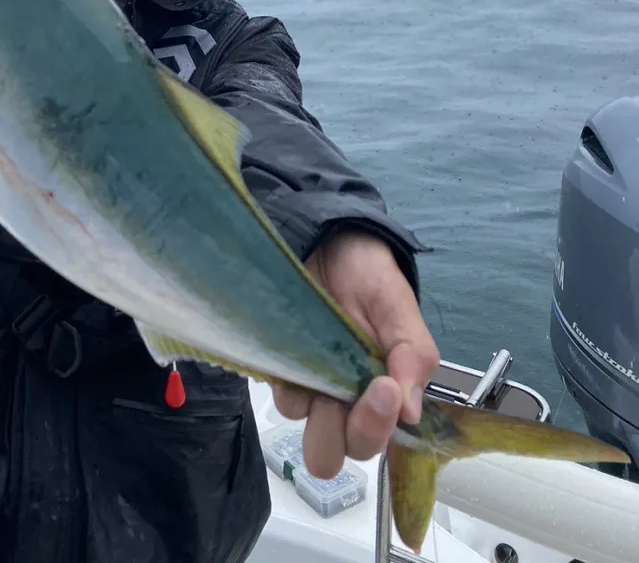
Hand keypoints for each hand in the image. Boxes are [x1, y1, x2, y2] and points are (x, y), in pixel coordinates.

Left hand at [273, 231, 439, 479]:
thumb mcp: (399, 307)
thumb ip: (413, 355)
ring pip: (303, 430)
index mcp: (382, 396)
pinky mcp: (279, 368)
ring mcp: (309, 387)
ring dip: (313, 406)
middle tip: (352, 392)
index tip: (386, 389)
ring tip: (323, 360)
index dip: (378, 429)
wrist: (330, 239)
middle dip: (345, 434)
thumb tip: (412, 413)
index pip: (380, 442)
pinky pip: (279, 393)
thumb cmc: (370, 275)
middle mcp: (344, 401)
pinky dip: (287, 379)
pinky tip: (298, 347)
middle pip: (336, 454)